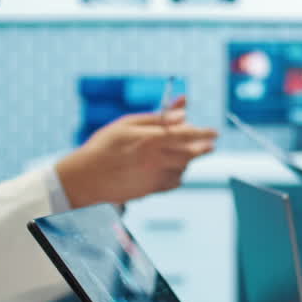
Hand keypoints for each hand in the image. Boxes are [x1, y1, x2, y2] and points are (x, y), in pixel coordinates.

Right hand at [58, 96, 216, 205]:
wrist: (85, 178)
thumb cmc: (104, 146)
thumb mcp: (128, 124)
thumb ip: (159, 117)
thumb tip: (184, 110)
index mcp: (151, 139)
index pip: (186, 134)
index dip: (204, 133)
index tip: (215, 132)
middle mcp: (156, 160)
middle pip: (190, 154)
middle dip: (203, 149)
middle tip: (210, 145)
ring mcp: (154, 177)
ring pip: (183, 169)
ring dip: (188, 161)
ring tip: (184, 154)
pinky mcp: (150, 191)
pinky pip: (173, 183)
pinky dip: (177, 175)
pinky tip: (171, 169)